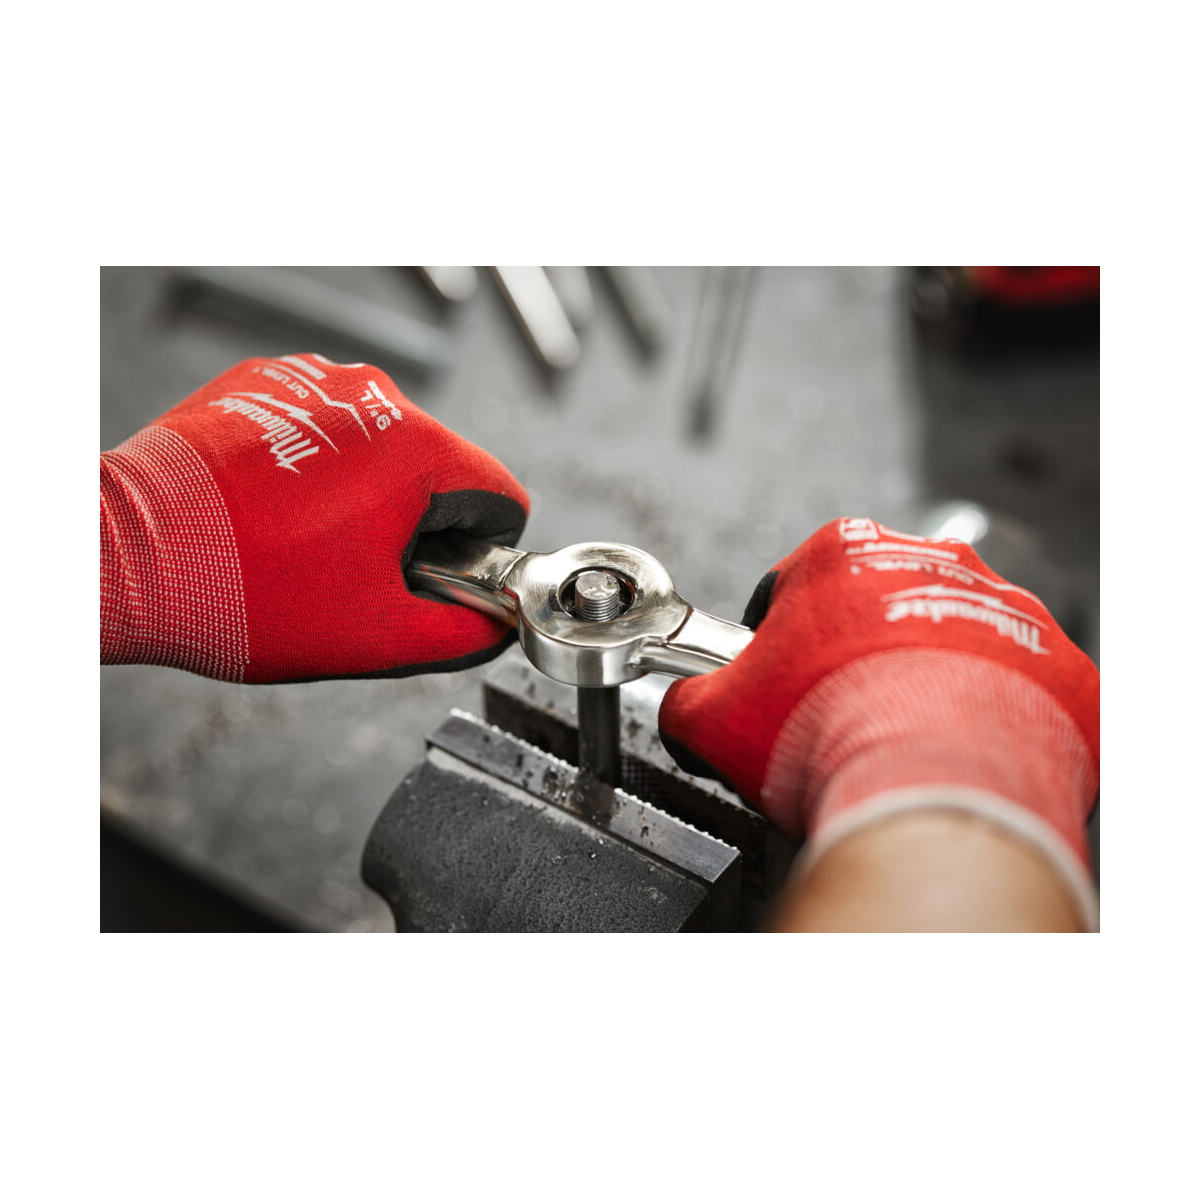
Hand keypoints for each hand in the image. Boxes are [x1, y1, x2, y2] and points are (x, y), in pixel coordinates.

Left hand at [101, 354, 527, 682]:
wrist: (129, 557)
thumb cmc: (246, 590)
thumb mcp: (376, 635)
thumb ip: (462, 634)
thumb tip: (493, 627)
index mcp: (417, 451)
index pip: (500, 497)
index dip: (481, 551)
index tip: (436, 576)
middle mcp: (374, 396)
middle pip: (441, 468)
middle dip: (418, 523)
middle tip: (358, 571)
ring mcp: (316, 381)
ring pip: (383, 446)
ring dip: (368, 494)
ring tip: (307, 542)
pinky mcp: (267, 381)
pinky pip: (327, 426)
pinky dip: (318, 465)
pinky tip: (277, 509)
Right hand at [658, 517, 1098, 922]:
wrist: (930, 789)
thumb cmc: (827, 735)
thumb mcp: (712, 717)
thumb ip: (687, 700)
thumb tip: (682, 710)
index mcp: (842, 552)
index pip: (794, 587)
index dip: (778, 642)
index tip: (781, 685)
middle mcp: (930, 562)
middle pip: (877, 609)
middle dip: (857, 656)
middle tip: (841, 716)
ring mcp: (1006, 610)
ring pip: (954, 641)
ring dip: (930, 679)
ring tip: (904, 739)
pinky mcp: (1059, 667)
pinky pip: (1022, 690)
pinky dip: (995, 718)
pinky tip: (960, 755)